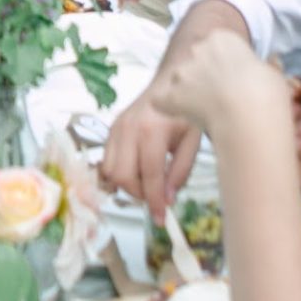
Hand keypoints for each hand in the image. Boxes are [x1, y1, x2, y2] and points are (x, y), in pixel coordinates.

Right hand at [99, 95, 202, 221]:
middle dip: (140, 195)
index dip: (155, 202)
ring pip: (111, 171)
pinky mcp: (111, 129)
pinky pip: (107, 161)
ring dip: (128, 186)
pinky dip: (120, 174)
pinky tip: (137, 172)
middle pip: (124, 176)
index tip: (161, 219)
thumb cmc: (185, 110)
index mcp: (153, 130)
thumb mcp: (193, 141)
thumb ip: (180, 171)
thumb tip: (167, 199)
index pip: (150, 176)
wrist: (170, 81)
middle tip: (156, 198)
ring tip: (147, 183)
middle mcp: (129, 128)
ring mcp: (116, 128)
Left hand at [148, 23, 287, 139]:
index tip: (234, 81)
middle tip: (219, 97)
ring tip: (205, 112)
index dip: (225, 66)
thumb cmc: (265, 93)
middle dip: (203, 77)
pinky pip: (163, 101)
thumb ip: (268, 66)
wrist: (248, 114)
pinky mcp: (168, 95)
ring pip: (178, 81)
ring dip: (187, 93)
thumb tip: (274, 60)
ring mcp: (180, 72)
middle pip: (195, 62)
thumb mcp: (274, 74)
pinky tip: (184, 118)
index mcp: (221, 38)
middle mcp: (196, 49)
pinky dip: (170, 109)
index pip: (216, 47)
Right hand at [292, 77, 300, 232]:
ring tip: (284, 129)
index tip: (286, 90)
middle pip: (291, 126)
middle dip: (284, 116)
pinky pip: (291, 168)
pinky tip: (281, 147)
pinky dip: (282, 157)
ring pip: (287, 144)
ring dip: (282, 136)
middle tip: (280, 110)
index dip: (292, 99)